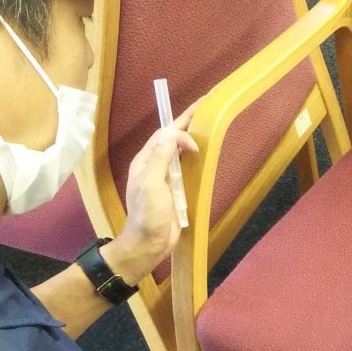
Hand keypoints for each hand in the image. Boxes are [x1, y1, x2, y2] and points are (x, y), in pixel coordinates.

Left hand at [101, 99, 200, 284]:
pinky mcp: (174, 191)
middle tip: (206, 106)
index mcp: (145, 162)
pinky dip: (194, 158)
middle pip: (171, 139)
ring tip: (207, 125)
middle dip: (187, 122)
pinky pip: (184, 168)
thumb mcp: (151, 183)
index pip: (163, 134)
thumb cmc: (147, 215)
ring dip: (191, 137)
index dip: (180, 125)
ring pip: (179, 152)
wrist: (148, 244)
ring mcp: (164, 178)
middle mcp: (154, 166)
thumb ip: (161, 158)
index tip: (198, 127)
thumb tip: (173, 135)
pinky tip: (203, 154)